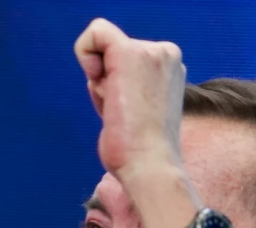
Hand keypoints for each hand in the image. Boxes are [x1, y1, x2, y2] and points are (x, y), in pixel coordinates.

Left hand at [76, 18, 200, 227]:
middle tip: (122, 114)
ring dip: (100, 85)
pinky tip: (104, 89)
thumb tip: (101, 80)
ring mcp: (151, 51)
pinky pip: (95, 33)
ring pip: (101, 47)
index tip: (125, 111)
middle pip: (111, 53)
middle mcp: (165, 53)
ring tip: (120, 111)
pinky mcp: (130, 54)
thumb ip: (127, 90)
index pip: (125, 60)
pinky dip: (85, 54)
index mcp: (170, 67)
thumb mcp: (138, 112)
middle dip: (106, 84)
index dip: (113, 85)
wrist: (150, 167)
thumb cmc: (140, 151)